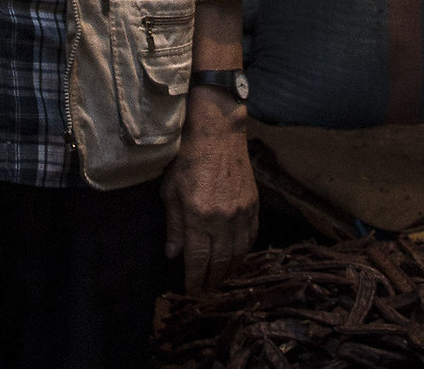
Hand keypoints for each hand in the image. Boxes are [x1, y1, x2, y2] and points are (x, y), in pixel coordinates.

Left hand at [162, 88, 257, 291]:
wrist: (218, 133)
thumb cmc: (186, 158)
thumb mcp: (170, 191)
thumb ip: (173, 226)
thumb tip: (173, 255)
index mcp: (198, 216)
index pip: (198, 259)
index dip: (194, 279)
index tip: (191, 291)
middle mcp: (222, 219)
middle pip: (220, 261)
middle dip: (212, 280)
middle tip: (206, 291)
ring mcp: (241, 213)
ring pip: (238, 253)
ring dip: (230, 270)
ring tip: (221, 279)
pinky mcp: (253, 205)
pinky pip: (251, 236)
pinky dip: (244, 251)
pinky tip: (237, 257)